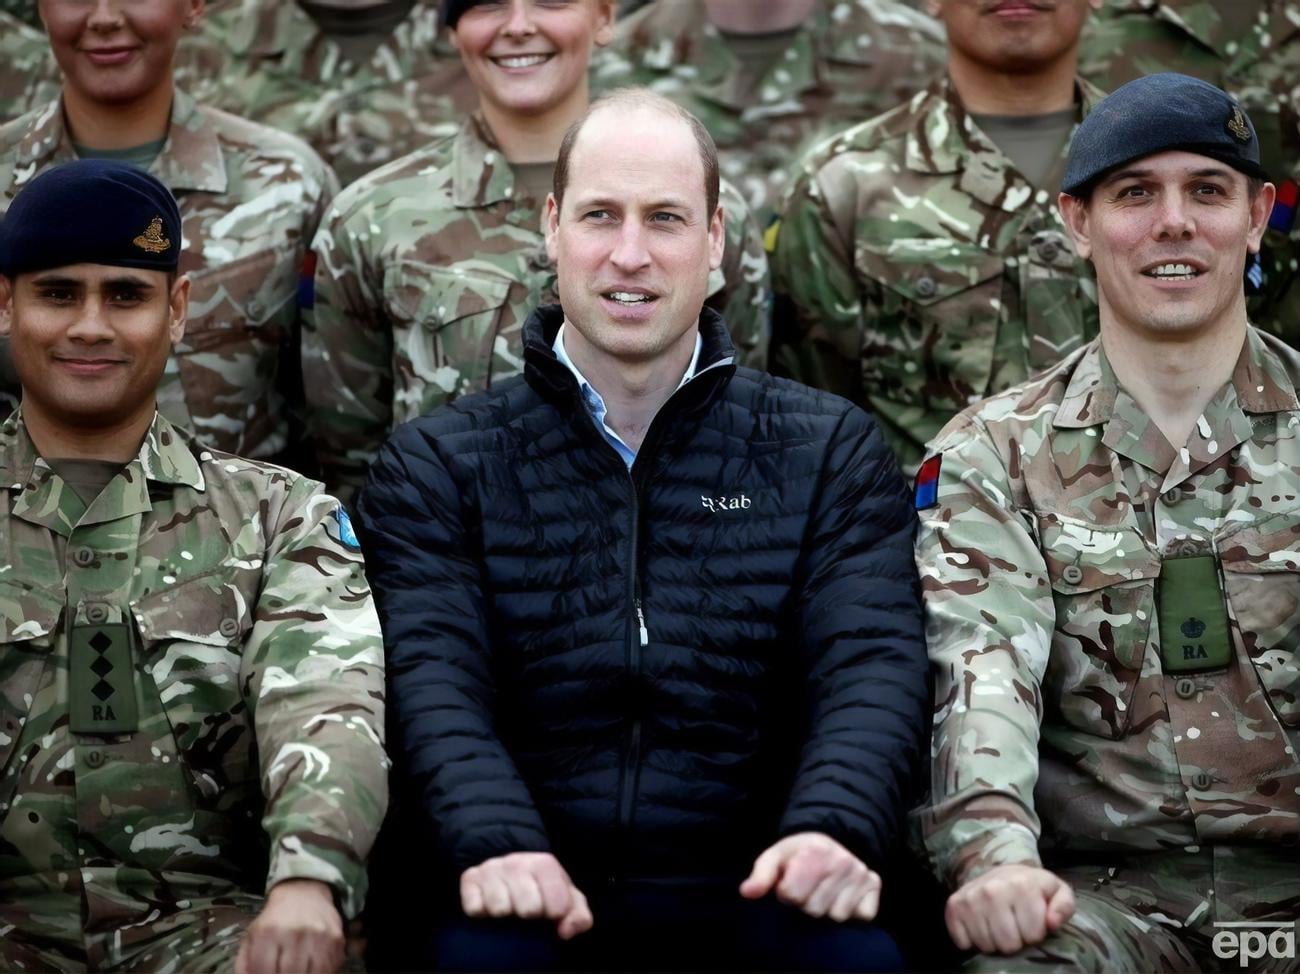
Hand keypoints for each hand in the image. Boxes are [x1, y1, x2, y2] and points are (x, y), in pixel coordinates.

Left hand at [235, 879, 344, 973]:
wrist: (304, 893)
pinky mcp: (336, 939)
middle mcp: (295, 932)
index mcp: (269, 932)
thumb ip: (245, 961)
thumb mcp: (253, 934)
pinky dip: (319, 973)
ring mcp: (318, 936)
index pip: (262, 970)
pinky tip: (310, 969)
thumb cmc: (276, 919)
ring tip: (295, 971)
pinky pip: (328, 968)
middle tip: (281, 972)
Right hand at [460, 852, 592, 939]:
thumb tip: (565, 931)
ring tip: (509, 909)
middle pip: (528, 908)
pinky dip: (481, 913)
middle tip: (527, 911)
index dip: (555, 915)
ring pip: (499, 908)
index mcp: (544, 864)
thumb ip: (578, 915)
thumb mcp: (566, 899)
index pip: (556, 904)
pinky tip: (489, 908)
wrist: (510, 868)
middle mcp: (516, 862)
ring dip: (505, 916)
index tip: (550, 913)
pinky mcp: (469, 878)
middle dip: (530, 915)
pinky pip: (474, 908)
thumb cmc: (542, 889)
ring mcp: (491, 869)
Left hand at [739, 832, 881, 921]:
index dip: (786, 893)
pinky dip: (853, 912)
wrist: (829, 840)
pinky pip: (862, 916)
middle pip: (814, 909)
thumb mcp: (775, 856)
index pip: (792, 895)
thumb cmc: (798, 853)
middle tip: (808, 888)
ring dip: (827, 909)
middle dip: (806, 903)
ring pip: (837, 916)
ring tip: (824, 892)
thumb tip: (746, 892)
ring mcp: (860, 872)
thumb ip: (761, 875)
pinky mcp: (874, 883)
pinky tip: (843, 897)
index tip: (789, 883)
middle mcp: (841, 861)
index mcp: (814, 851)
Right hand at [945, 864, 1074, 954]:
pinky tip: (980, 926)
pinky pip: (963, 941)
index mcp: (1022, 884)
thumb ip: (1063, 906)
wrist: (1002, 873)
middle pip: (1008, 944)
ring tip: (999, 926)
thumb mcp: (1057, 892)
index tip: (1032, 922)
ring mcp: (970, 897)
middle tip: (1015, 926)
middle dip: (1015, 941)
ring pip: (986, 945)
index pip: (1032, 935)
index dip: (1035, 933)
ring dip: (994, 941)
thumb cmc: (1032, 888)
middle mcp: (992, 889)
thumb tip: (1052, 923)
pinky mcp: (954, 905)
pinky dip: (971, 940)